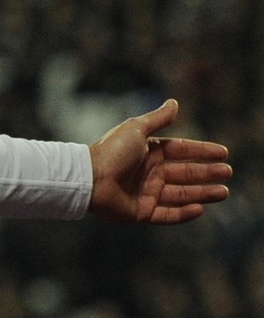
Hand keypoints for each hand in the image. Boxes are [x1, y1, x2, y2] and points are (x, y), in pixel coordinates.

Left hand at [86, 99, 229, 223]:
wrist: (89, 179)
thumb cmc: (111, 151)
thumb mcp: (136, 129)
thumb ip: (158, 119)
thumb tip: (174, 102)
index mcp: (148, 152)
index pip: (181, 151)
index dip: (202, 151)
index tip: (223, 153)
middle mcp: (149, 172)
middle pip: (184, 173)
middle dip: (207, 173)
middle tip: (228, 172)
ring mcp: (145, 193)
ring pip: (180, 194)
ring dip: (202, 193)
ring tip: (223, 192)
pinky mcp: (140, 212)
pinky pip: (167, 214)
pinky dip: (184, 213)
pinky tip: (200, 209)